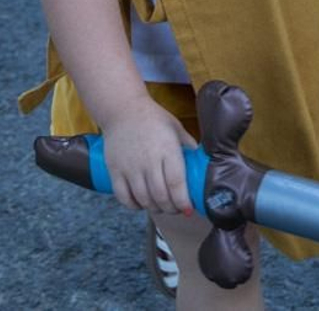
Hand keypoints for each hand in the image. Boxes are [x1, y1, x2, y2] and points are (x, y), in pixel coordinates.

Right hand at [100, 98, 198, 214]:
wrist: (123, 109)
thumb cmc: (153, 118)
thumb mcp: (176, 129)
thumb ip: (188, 146)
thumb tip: (203, 162)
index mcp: (167, 149)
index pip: (176, 183)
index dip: (183, 201)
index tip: (188, 209)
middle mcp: (148, 160)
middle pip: (160, 196)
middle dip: (171, 208)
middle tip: (176, 209)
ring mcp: (129, 167)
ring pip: (143, 199)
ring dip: (154, 208)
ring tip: (161, 207)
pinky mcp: (114, 170)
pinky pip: (123, 196)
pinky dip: (134, 206)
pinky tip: (141, 203)